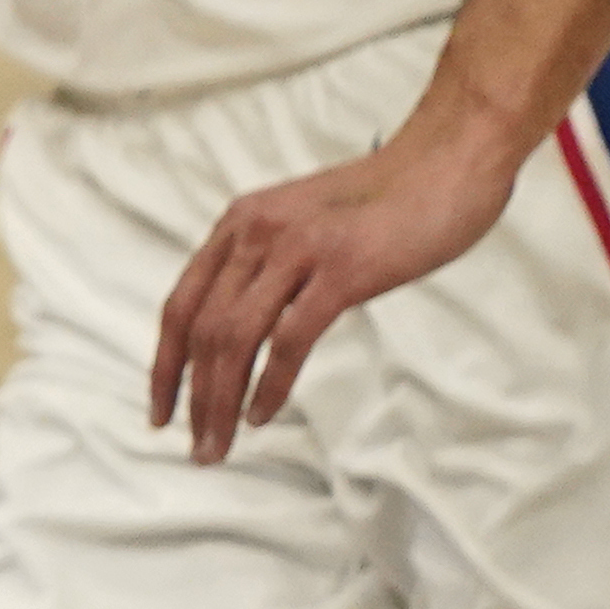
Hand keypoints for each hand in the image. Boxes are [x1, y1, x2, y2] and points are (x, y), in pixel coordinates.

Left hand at [149, 122, 514, 461]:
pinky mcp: (343, 269)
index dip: (164, 364)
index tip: (161, 411)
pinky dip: (270, 385)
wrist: (448, 159)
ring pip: (235, 339)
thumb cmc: (384, 199)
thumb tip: (242, 321)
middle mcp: (255, 233)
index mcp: (239, 224)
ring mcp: (298, 250)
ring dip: (220, 401)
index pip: (181, 304)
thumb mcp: (302, 222)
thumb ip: (267, 262)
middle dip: (190, 397)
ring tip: (220, 446)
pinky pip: (289, 339)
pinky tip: (262, 414)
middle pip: (201, 330)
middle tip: (197, 449)